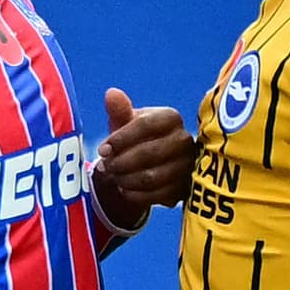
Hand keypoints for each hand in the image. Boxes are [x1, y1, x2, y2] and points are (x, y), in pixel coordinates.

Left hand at [95, 88, 196, 220]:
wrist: (149, 164)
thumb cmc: (135, 137)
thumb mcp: (125, 122)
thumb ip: (119, 110)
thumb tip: (111, 94)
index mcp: (171, 117)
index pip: (145, 125)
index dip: (120, 139)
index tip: (102, 150)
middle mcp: (185, 140)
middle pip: (149, 153)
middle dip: (121, 162)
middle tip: (105, 167)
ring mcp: (187, 166)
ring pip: (152, 177)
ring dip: (126, 179)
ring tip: (114, 178)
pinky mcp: (185, 188)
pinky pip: (156, 196)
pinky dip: (135, 194)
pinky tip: (124, 189)